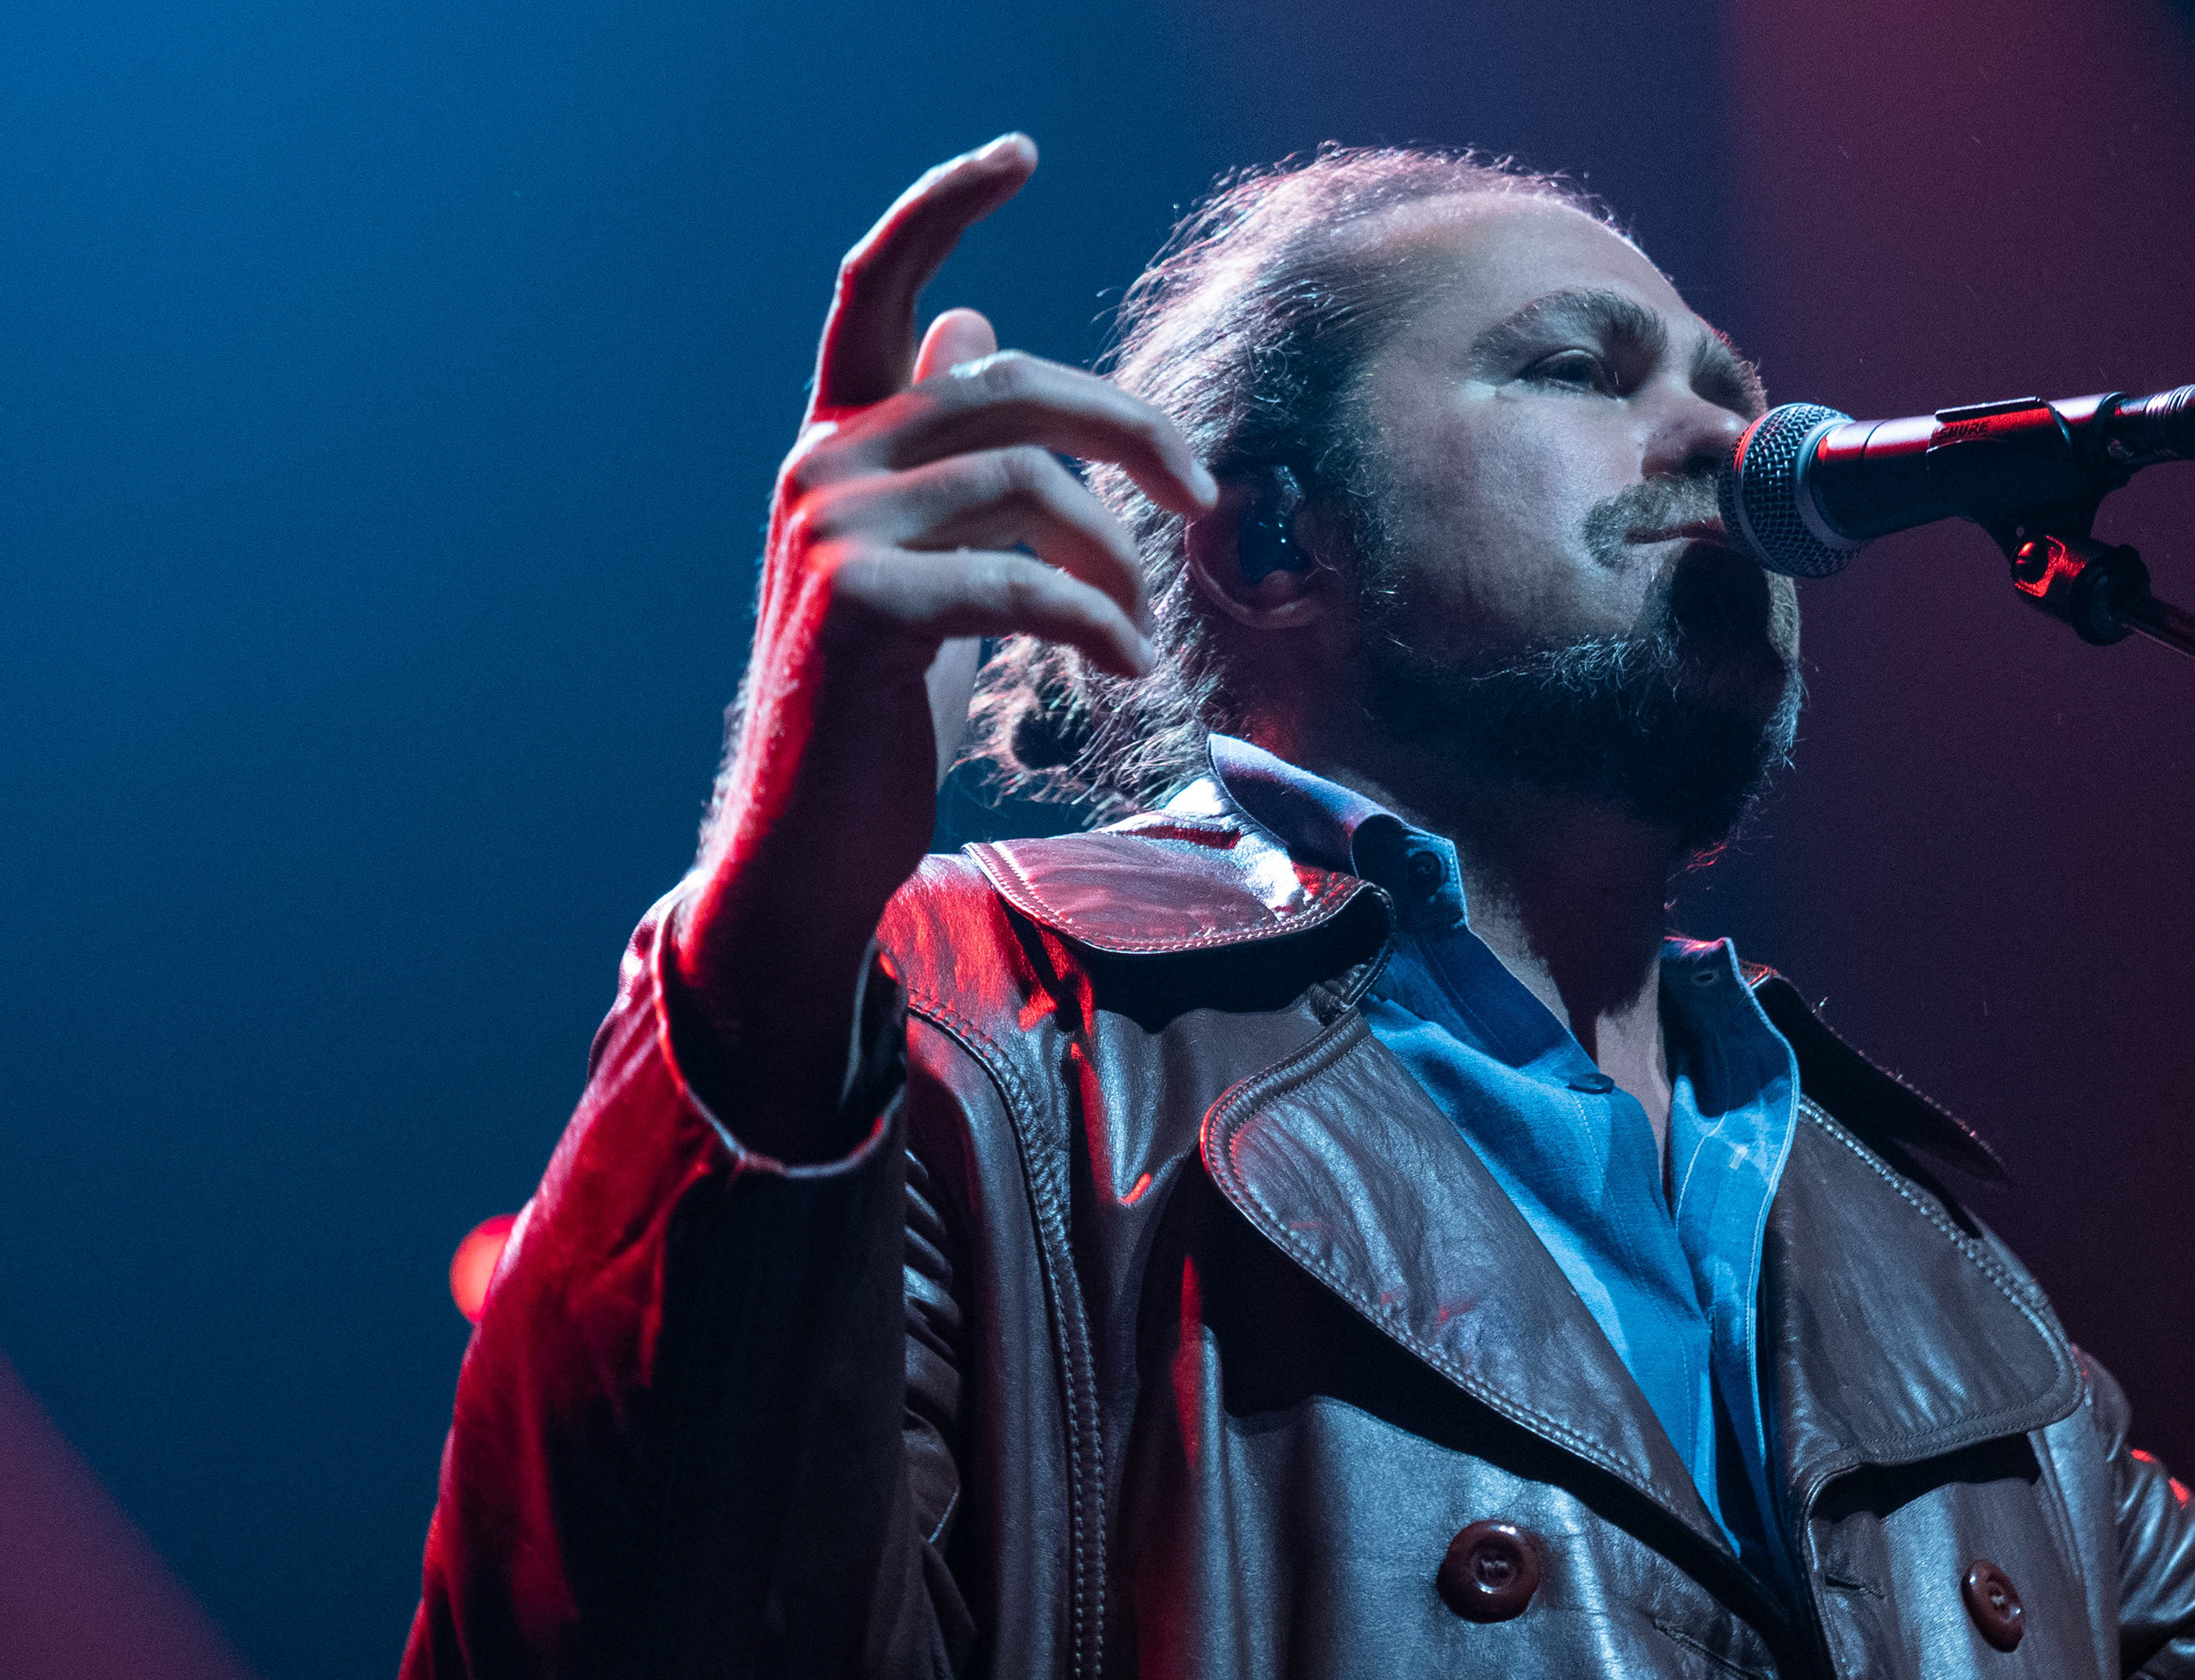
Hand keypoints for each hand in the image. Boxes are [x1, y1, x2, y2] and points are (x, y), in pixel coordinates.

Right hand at [680, 134, 1215, 1151]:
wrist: (812, 833)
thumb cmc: (879, 700)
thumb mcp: (922, 557)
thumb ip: (941, 450)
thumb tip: (973, 332)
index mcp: (837, 441)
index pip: (877, 287)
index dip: (944, 207)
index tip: (1020, 151)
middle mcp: (822, 465)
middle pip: (1009, 384)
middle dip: (1129, 427)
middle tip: (1201, 492)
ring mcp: (833, 533)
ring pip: (1030, 487)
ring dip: (1117, 561)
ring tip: (1143, 629)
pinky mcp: (864, 609)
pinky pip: (1023, 584)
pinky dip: (1097, 625)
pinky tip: (1125, 670)